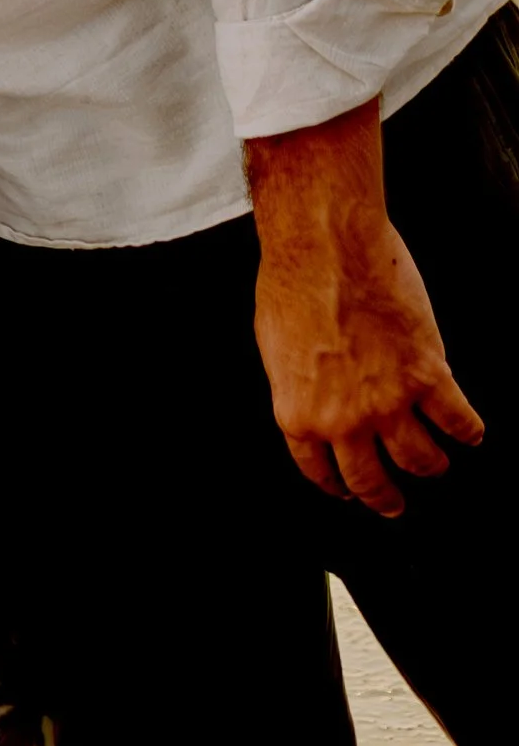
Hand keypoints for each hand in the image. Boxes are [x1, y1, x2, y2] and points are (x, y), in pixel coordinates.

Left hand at [249, 105, 486, 515]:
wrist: (324, 241)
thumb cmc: (292, 279)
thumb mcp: (275, 346)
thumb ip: (299, 385)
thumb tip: (316, 401)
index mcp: (299, 412)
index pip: (320, 472)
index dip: (339, 487)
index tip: (350, 492)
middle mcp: (345, 419)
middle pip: (373, 482)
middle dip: (386, 499)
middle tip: (395, 504)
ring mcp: (390, 401)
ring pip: (422, 460)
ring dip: (432, 466)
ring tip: (436, 462)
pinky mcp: (428, 375)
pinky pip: (459, 422)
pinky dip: (469, 431)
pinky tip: (470, 431)